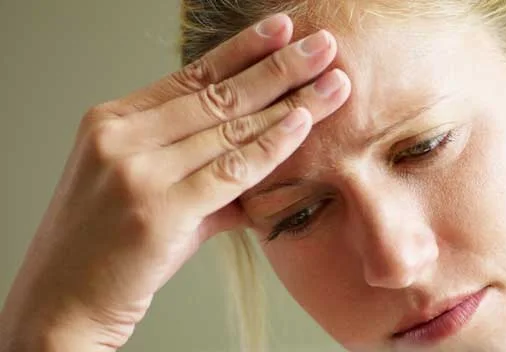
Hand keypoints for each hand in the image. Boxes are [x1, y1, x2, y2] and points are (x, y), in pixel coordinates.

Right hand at [0, 13, 349, 350]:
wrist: (62, 304)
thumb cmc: (108, 251)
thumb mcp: (147, 191)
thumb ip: (203, 170)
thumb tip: (264, 158)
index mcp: (114, 121)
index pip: (192, 75)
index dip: (244, 50)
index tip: (284, 30)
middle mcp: (122, 136)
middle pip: (219, 94)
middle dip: (280, 67)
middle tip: (324, 46)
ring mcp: (138, 171)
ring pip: (231, 128)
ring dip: (291, 103)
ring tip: (334, 83)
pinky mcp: (158, 209)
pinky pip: (231, 170)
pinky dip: (272, 146)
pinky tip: (303, 124)